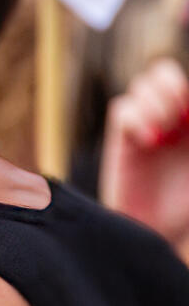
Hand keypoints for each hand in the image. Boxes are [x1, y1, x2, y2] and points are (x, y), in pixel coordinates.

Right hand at [101, 56, 188, 250]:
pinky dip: (137, 118)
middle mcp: (170, 118)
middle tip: (181, 115)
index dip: (188, 91)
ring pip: (142, 85)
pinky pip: (122, 109)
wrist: (162, 233)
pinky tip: (150, 141)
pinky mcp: (123, 141)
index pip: (187, 86)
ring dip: (155, 101)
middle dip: (173, 86)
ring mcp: (144, 127)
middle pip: (163, 72)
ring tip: (164, 132)